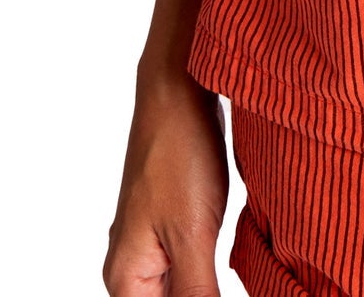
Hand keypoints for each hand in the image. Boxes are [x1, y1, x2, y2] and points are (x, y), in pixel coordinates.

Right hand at [103, 67, 229, 294]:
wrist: (180, 88)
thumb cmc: (179, 154)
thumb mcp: (193, 235)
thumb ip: (196, 294)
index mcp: (126, 280)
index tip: (214, 288)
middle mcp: (133, 267)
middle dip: (201, 296)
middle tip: (219, 273)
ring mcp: (153, 242)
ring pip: (181, 290)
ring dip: (206, 290)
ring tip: (224, 261)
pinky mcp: (175, 220)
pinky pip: (190, 264)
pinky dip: (211, 272)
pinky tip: (236, 262)